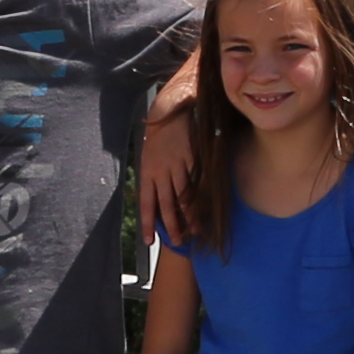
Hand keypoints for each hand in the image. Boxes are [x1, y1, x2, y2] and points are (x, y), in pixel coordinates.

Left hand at [139, 99, 211, 245]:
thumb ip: (153, 180)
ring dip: (190, 216)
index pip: (146, 203)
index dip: (148, 223)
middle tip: (178, 241)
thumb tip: (157, 203)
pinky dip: (201, 196)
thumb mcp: (149, 159)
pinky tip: (206, 207)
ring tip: (195, 230)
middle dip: (172, 226)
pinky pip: (197, 181)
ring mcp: (177, 165)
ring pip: (184, 196)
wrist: (169, 112)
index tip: (149, 241)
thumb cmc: (158, 139)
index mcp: (147, 173)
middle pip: (167, 204)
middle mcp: (161, 172)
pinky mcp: (192, 158)